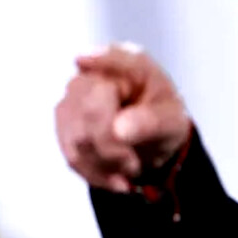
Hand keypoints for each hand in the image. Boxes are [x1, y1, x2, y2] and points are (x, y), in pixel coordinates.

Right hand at [55, 43, 191, 191]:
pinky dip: (95, 174)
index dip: (98, 59)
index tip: (83, 60)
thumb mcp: (173, 121)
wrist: (152, 140)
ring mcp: (75, 95)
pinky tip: (115, 179)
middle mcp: (97, 73)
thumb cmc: (164, 119)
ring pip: (77, 139)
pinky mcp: (64, 121)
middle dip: (113, 148)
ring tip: (129, 168)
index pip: (115, 59)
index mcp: (132, 65)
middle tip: (134, 163)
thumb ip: (151, 122)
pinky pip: (71, 155)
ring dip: (106, 165)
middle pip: (90, 112)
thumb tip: (119, 129)